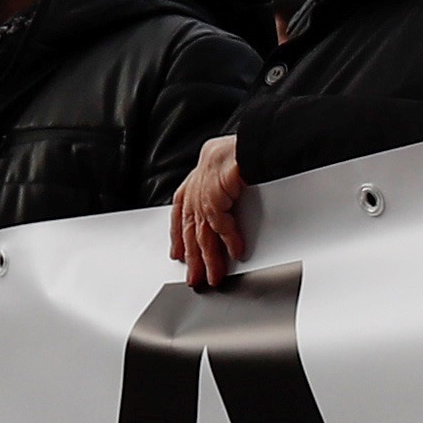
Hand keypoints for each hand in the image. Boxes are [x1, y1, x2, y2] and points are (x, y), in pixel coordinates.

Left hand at [171, 136, 250, 291]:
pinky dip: (229, 243)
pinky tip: (236, 253)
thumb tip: (224, 203)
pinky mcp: (214, 200)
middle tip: (195, 279)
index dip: (178, 238)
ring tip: (215, 276)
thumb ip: (216, 189)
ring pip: (203, 236)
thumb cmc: (236, 153)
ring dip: (210, 260)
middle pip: (191, 233)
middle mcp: (194, 192)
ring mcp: (202, 196)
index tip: (178, 254)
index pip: (180, 216)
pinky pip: (221, 228)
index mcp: (193, 184)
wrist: (245, 143)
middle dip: (193, 259)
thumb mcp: (219, 172)